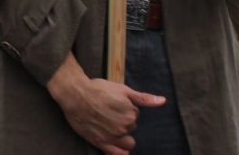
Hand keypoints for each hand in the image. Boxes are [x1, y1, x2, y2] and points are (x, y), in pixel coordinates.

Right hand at [47, 54, 164, 154]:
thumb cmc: (98, 89)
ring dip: (122, 136)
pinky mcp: (102, 143)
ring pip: (128, 142)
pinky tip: (115, 144)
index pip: (136, 115)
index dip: (126, 108)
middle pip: (131, 128)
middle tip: (110, 112)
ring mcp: (113, 137)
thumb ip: (144, 98)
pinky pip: (119, 154)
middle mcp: (124, 128)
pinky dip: (120, 151)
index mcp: (131, 114)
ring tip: (110, 125)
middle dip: (124, 121)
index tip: (115, 103)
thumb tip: (163, 101)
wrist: (75, 95)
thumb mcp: (123, 89)